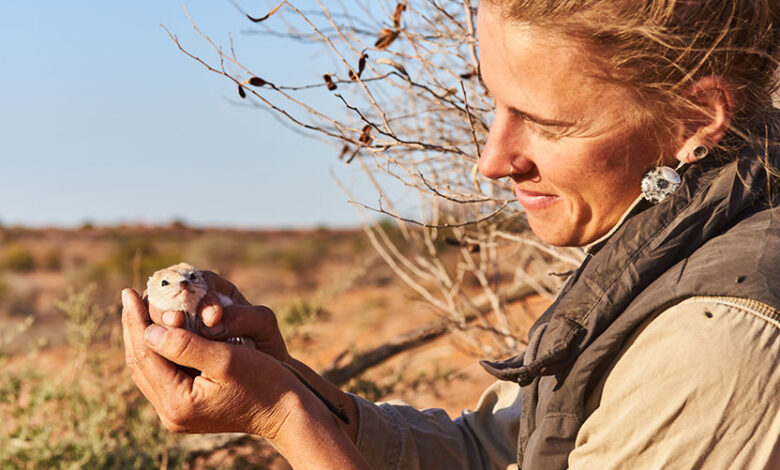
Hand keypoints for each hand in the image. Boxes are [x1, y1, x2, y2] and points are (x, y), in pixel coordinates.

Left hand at [122, 288, 297, 437]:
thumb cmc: (263, 380)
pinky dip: (158, 351)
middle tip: (130, 296)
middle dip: (135, 328)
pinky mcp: (186, 409)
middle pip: (140, 364)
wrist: (284, 411)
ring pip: (148, 370)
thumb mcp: (226, 358)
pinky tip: (159, 332)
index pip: (145, 355)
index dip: (136, 321)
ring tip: (139, 309)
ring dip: (143, 338)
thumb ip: (185, 345)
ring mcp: (177, 414)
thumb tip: (149, 330)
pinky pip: (162, 376)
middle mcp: (171, 413)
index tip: (130, 292)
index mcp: (178, 402)